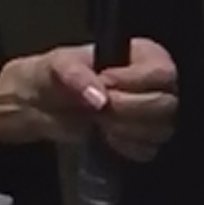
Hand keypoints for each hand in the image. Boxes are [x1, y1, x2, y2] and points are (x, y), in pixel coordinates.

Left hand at [0, 38, 177, 160]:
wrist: (37, 104)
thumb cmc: (51, 75)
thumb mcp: (57, 65)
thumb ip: (77, 74)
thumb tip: (99, 97)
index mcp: (139, 56)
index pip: (162, 72)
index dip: (135, 82)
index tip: (105, 82)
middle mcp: (151, 83)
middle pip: (167, 104)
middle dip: (128, 109)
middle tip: (98, 107)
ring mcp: (149, 112)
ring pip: (161, 129)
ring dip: (126, 129)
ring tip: (99, 119)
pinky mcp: (141, 138)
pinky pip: (148, 149)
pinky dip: (126, 146)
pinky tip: (106, 136)